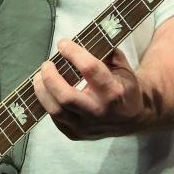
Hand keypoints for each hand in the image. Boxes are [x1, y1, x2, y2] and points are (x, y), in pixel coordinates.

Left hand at [33, 38, 150, 140]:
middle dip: (50, 77)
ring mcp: (87, 127)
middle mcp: (100, 112)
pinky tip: (47, 91)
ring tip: (39, 77)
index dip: (73, 53)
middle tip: (46, 64)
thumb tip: (80, 38)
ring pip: (56, 110)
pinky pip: (55, 119)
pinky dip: (47, 102)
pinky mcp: (76, 135)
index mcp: (114, 92)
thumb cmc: (124, 86)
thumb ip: (104, 52)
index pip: (89, 69)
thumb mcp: (122, 66)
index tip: (62, 43)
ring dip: (42, 90)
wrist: (134, 118)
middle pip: (66, 96)